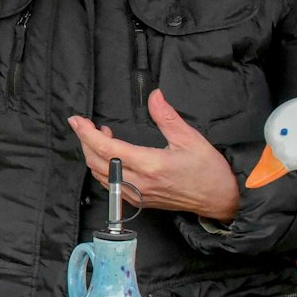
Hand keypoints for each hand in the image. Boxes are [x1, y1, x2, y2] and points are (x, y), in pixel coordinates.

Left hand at [67, 89, 241, 223]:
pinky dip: (103, 168)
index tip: (76, 120)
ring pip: (100, 175)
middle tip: (86, 124)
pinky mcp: (139, 201)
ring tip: (102, 135)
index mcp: (149, 165)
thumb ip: (167, 117)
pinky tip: (111, 156)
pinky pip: (110, 185)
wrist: (220, 200)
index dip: (87, 133)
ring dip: (93, 155)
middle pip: (96, 162)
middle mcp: (139, 182)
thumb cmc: (209, 170)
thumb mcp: (190, 138)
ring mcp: (137, 194)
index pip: (106, 148)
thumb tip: (155, 96)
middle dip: (86, 141)